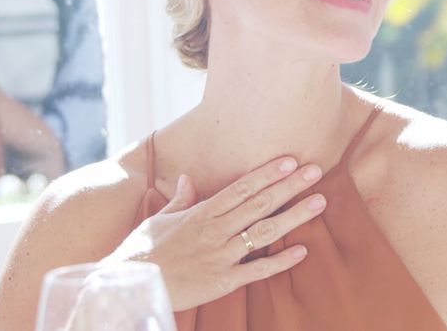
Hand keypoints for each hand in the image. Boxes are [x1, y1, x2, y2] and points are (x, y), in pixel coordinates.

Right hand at [103, 157, 325, 310]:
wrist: (126, 285)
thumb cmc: (140, 252)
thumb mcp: (159, 219)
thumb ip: (180, 200)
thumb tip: (187, 178)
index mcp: (201, 213)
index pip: (241, 187)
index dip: (267, 173)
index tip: (290, 160)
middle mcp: (215, 230)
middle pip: (259, 203)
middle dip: (289, 186)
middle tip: (316, 170)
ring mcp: (220, 256)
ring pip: (264, 231)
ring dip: (294, 216)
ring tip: (319, 202)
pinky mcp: (222, 281)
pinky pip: (257, 270)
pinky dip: (281, 261)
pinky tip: (303, 251)